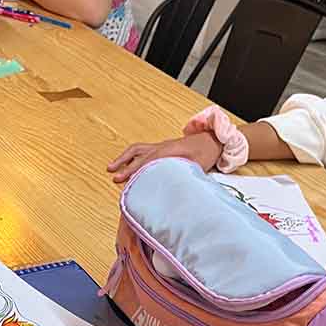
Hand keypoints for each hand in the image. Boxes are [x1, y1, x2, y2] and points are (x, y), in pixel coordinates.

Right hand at [107, 132, 222, 182]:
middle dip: (124, 166)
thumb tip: (172, 187)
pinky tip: (125, 163)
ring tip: (111, 167)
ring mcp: (160, 145)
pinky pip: (141, 149)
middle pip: (138, 155)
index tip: (126, 181)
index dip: (135, 170)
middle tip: (114, 178)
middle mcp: (161, 146)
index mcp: (169, 150)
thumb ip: (183, 173)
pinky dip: (130, 156)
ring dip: (123, 158)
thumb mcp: (198, 165)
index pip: (147, 161)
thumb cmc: (207, 152)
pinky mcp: (161, 147)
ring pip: (136, 149)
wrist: (213, 139)